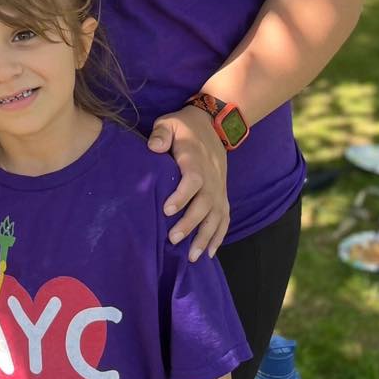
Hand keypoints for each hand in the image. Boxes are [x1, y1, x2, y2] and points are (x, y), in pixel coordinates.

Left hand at [148, 107, 228, 259]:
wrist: (214, 124)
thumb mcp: (169, 122)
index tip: (167, 210)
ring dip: (206, 236)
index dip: (182, 196)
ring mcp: (219, 188)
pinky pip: (225, 218)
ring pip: (216, 216)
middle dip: (190, 223)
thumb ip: (161, 134)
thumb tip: (153, 147)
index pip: (192, 180)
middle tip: (173, 239)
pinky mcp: (222, 194)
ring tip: (192, 256)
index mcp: (196, 160)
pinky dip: (219, 235)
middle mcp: (211, 177)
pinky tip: (209, 253)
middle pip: (205, 203)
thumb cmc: (184, 126)